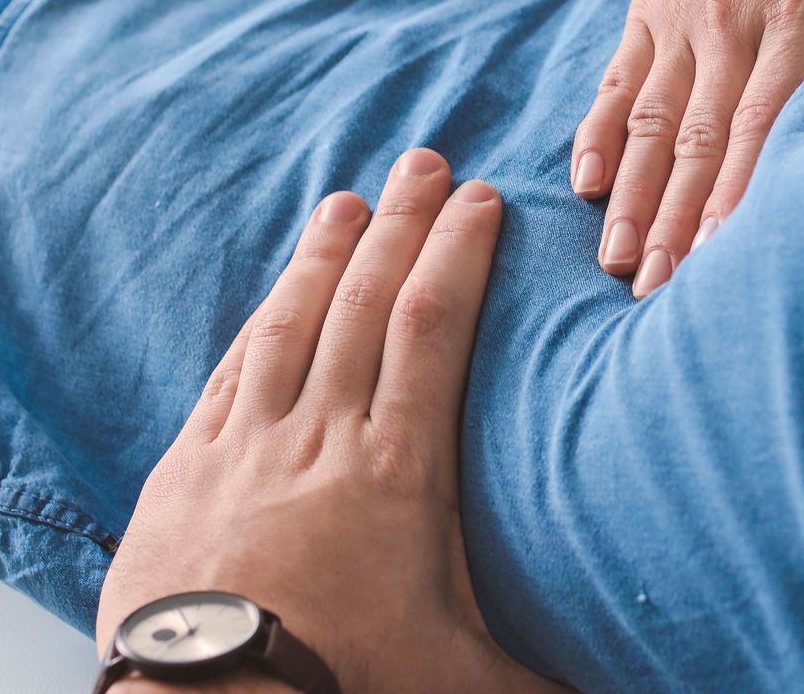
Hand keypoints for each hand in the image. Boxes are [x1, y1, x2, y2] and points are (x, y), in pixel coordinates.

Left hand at [97, 149, 561, 693]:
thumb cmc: (344, 689)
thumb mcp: (464, 680)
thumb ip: (545, 668)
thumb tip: (615, 680)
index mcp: (397, 471)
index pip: (434, 330)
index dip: (459, 255)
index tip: (480, 202)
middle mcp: (323, 439)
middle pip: (366, 303)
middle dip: (401, 225)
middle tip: (423, 162)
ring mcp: (249, 448)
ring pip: (292, 323)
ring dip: (324, 255)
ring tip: (346, 200)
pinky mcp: (188, 471)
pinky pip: (230, 373)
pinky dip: (258, 322)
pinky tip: (272, 296)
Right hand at [575, 0, 803, 296]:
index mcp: (803, 4)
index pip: (767, 117)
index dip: (743, 191)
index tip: (725, 259)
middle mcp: (732, 14)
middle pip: (700, 137)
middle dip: (677, 221)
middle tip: (659, 295)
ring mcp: (685, 12)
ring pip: (653, 119)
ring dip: (636, 195)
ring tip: (622, 264)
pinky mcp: (653, 4)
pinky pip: (621, 78)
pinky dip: (602, 132)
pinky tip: (586, 184)